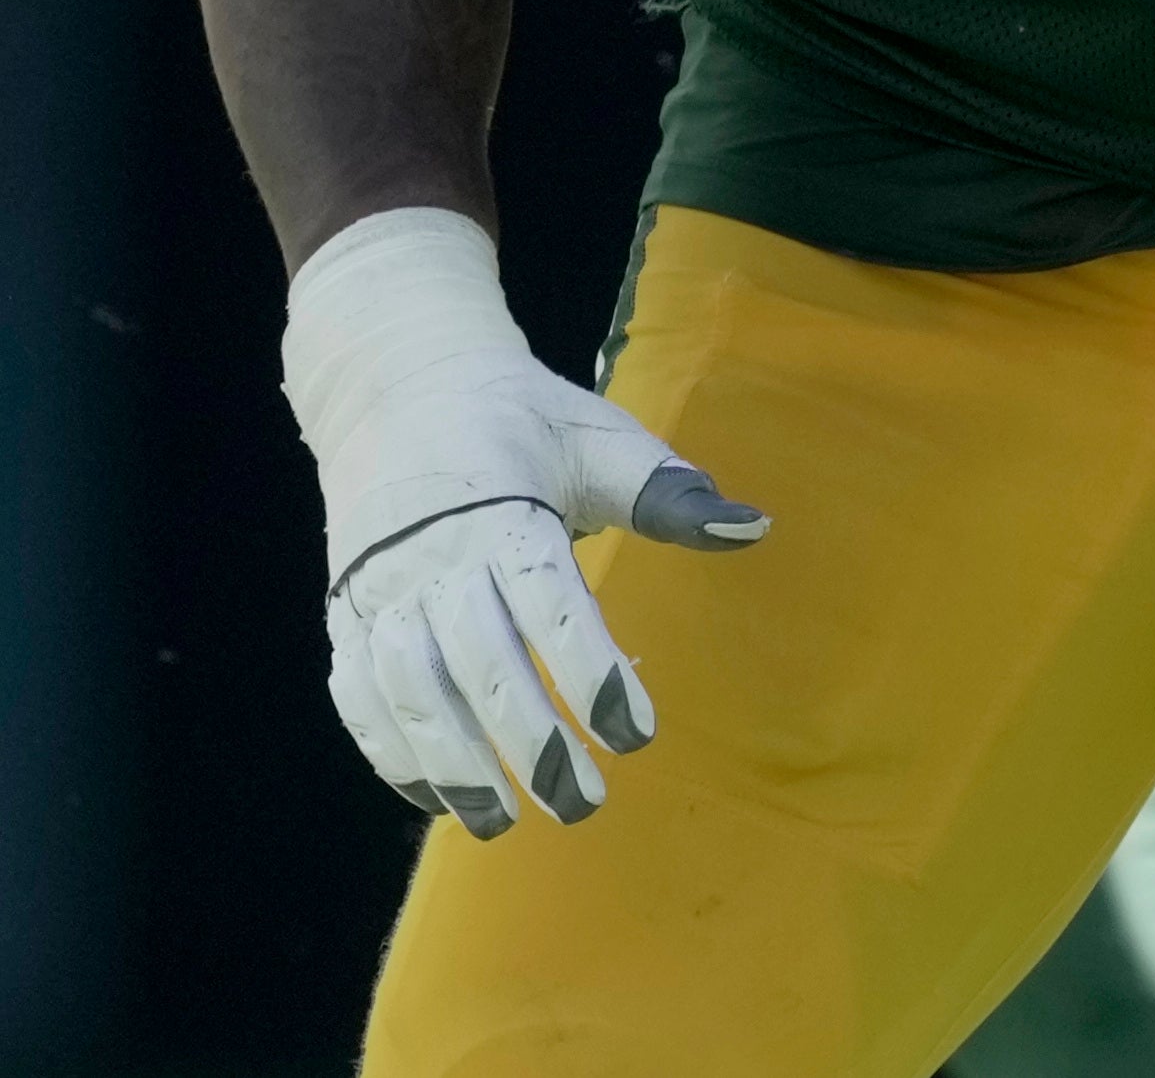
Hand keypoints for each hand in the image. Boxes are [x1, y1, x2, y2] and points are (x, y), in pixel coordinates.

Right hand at [281, 210, 766, 835]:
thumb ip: (669, 494)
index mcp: (504, 513)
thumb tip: (756, 528)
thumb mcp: (600, 439)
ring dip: (453, 765)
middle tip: (584, 804)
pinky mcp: (344, 614)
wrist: (397, 386)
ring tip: (505, 822)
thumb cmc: (521, 418)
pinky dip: (391, 753)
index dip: (591, 675)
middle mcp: (433, 559)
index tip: (636, 734)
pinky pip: (358, 697)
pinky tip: (435, 799)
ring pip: (410, 693)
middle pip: (479, 667)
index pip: (551, 609)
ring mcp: (378, 591)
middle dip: (529, 744)